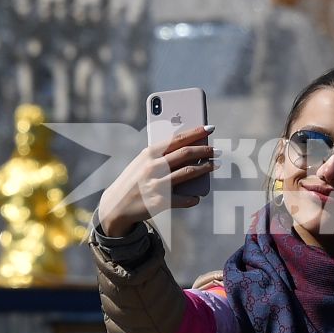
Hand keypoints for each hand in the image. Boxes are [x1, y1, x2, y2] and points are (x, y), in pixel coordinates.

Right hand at [98, 123, 214, 236]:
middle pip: (186, 154)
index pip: (177, 138)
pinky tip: (198, 196)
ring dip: (206, 168)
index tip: (210, 128)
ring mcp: (156, 184)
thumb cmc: (134, 179)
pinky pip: (184, 199)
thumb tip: (188, 146)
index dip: (196, 132)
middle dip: (205, 150)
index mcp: (149, 153)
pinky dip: (193, 198)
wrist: (116, 205)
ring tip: (215, 165)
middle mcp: (153, 166)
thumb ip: (161, 154)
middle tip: (217, 151)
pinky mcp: (159, 202)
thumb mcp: (142, 162)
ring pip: (189, 173)